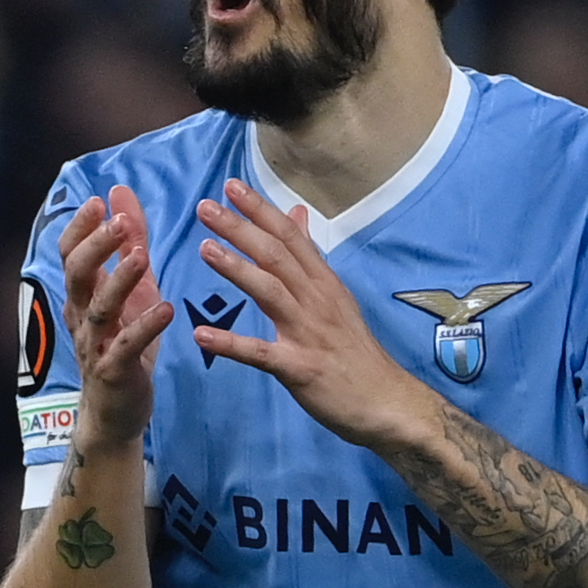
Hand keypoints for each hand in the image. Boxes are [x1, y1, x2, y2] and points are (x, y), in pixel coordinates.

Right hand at [59, 185, 173, 445]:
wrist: (117, 411)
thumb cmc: (124, 342)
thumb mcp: (132, 288)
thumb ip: (129, 243)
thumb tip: (120, 193)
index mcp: (84, 295)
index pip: (71, 254)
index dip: (82, 228)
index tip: (99, 200)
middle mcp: (83, 317)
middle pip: (78, 275)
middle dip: (97, 247)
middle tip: (119, 222)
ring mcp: (97, 344)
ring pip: (100, 308)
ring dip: (119, 280)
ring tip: (141, 256)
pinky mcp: (115, 371)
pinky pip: (127, 346)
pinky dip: (146, 326)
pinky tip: (167, 309)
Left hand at [192, 179, 426, 448]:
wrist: (385, 401)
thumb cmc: (355, 351)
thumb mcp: (336, 296)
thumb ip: (310, 258)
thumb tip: (296, 214)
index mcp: (324, 284)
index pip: (291, 238)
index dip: (261, 211)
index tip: (232, 186)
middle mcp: (318, 301)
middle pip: (277, 257)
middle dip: (241, 229)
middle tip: (206, 206)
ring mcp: (310, 334)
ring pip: (271, 293)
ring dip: (237, 269)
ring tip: (205, 249)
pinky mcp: (300, 368)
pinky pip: (262, 354)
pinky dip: (232, 344)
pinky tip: (202, 335)